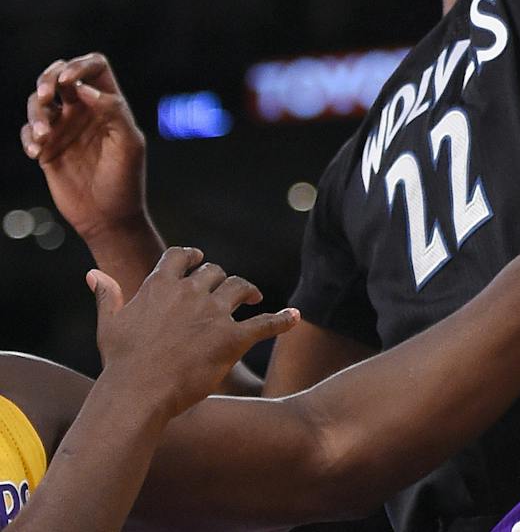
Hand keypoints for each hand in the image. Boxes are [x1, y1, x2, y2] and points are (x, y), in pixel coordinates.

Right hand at [23, 53, 147, 241]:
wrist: (109, 216)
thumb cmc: (126, 178)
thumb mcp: (129, 143)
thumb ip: (113, 111)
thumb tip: (84, 90)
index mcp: (108, 103)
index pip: (93, 67)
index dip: (79, 66)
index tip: (68, 82)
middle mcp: (84, 110)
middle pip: (59, 76)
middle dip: (47, 77)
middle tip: (46, 94)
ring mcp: (63, 129)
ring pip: (38, 103)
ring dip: (35, 111)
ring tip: (43, 134)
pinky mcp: (46, 150)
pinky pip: (28, 133)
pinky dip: (28, 137)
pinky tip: (36, 152)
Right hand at [92, 247, 298, 422]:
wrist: (136, 394)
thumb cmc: (119, 363)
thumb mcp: (109, 325)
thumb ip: (107, 295)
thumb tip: (93, 273)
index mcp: (161, 286)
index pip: (181, 256)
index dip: (191, 256)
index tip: (197, 260)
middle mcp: (191, 292)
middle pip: (214, 272)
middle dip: (219, 278)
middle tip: (224, 288)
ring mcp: (214, 314)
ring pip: (240, 289)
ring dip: (248, 291)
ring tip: (254, 297)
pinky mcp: (232, 338)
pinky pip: (265, 324)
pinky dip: (282, 320)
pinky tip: (295, 317)